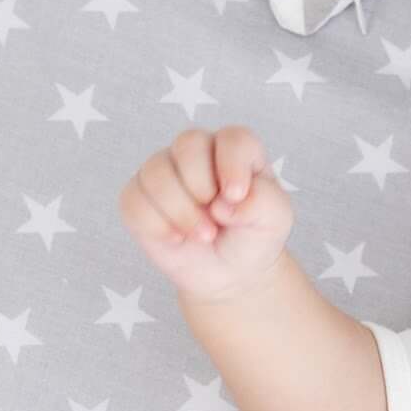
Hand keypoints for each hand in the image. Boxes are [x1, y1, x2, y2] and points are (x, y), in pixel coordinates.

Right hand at [119, 126, 293, 302]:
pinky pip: (134, 201)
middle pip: (187, 144)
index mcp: (234, 150)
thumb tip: (222, 203)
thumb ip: (263, 201)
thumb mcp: (276, 220)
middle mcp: (196, 152)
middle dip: (202, 186)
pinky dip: (157, 226)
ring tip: (204, 235)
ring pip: (155, 174)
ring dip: (181, 211)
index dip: (232, 164)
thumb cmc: (253, 236)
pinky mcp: (139, 197)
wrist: (232, 272)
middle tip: (218, 219)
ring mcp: (163, 172)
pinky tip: (177, 238)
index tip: (236, 196)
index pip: (231, 138)